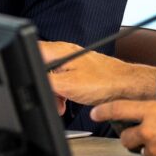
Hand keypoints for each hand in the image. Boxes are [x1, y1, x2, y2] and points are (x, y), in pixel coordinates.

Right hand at [41, 41, 155, 104]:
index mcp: (60, 51)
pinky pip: (63, 79)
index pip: (32, 50)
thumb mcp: (67, 85)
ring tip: (62, 105)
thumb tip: (30, 78)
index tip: (33, 83)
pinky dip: (62, 91)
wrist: (127, 87)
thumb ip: (45, 80)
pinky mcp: (80, 70)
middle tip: (52, 99)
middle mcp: (66, 52)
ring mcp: (73, 60)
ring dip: (53, 91)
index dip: (28, 66)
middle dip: (43, 85)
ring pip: (52, 74)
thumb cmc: (105, 83)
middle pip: (41, 65)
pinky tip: (68, 101)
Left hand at [92, 101, 155, 155]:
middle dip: (131, 139)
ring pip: (142, 151)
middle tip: (144, 136)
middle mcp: (149, 129)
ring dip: (150, 149)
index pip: (120, 108)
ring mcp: (154, 148)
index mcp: (152, 111)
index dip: (104, 111)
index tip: (94, 113)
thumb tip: (148, 120)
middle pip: (126, 138)